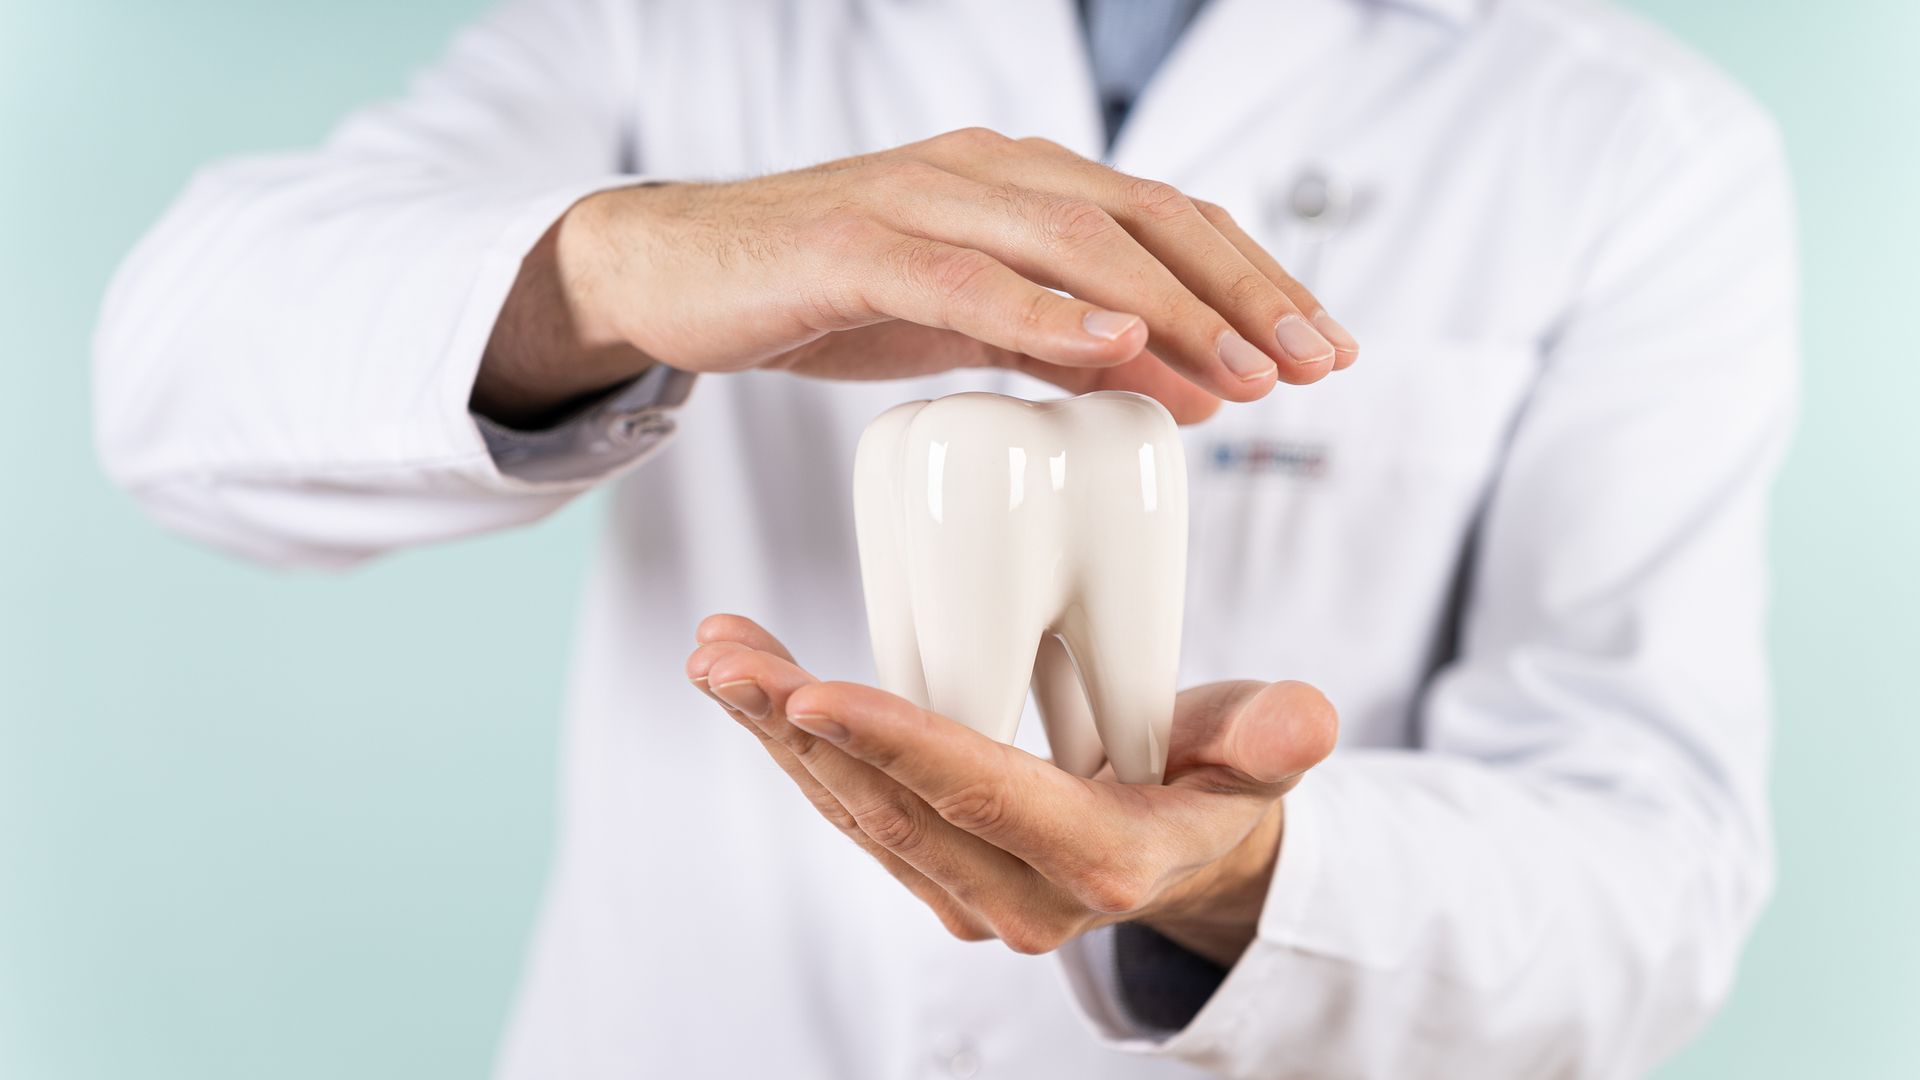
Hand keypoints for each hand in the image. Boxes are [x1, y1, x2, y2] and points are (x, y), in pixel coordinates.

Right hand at [478, 128, 1356, 425]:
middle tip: (1314, 363)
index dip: (1257, 278)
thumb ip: (1068, 344)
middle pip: (1146, 217)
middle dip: (1244, 292)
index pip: (1168, 219)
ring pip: (1072, 237)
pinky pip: (963, 274)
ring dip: (1170, 304)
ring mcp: (920, 197)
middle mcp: (987, 170)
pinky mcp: (853, 243)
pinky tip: (1110, 341)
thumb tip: (1185, 379)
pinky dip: (1043, 308)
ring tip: (1242, 368)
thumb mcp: (972, 328)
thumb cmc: (831, 294)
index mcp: (1023, 185)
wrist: (681, 272)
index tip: (1326, 347)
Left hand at [685, 615, 1338, 965]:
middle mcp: (1022, 898)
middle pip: (891, 805)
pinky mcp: (937, 874)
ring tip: (718, 654)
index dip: (896, 742)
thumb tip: (1304, 721)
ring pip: (856, 812)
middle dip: (797, 728)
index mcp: (1101, 858)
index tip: (812, 690)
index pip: (982, 794)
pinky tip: (754, 687)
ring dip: (776, 734)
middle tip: (726, 655)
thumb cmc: (1221, 778)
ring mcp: (971, 895)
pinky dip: (798, 749)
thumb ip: (1275, 737)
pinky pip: (855, 812)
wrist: (1195, 848)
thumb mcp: (1260, 755)